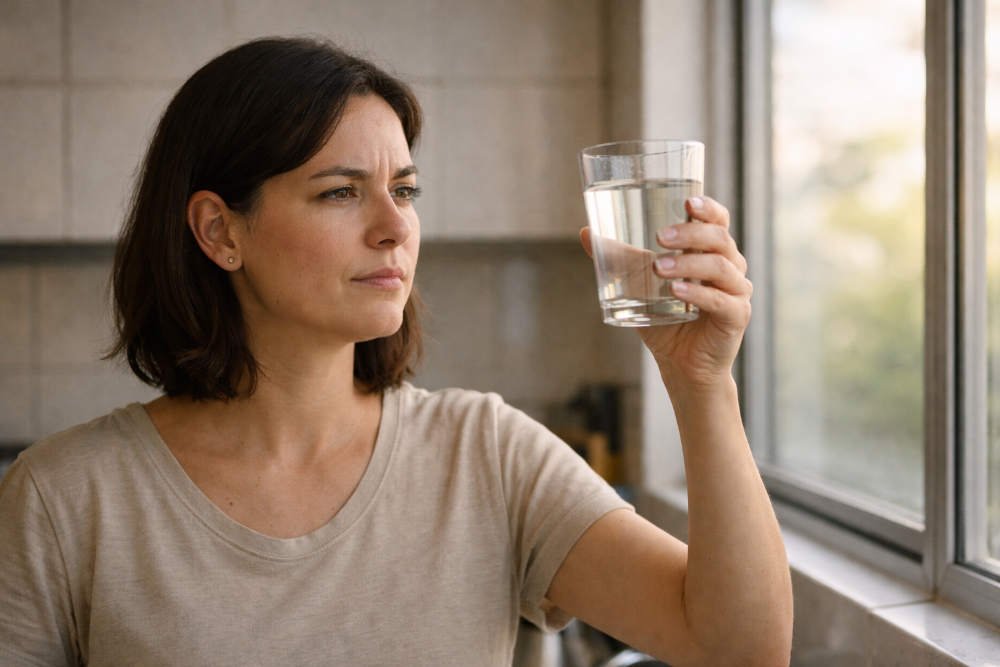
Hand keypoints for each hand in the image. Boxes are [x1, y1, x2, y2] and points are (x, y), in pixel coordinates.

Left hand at [580, 196, 751, 391]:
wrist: (680, 365)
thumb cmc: (664, 320)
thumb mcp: (637, 285)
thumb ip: (619, 259)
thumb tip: (585, 233)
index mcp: (711, 252)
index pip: (718, 221)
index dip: (707, 208)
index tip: (687, 201)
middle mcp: (730, 267)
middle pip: (719, 239)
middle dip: (690, 233)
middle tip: (660, 236)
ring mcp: (736, 291)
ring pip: (720, 266)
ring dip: (688, 263)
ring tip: (659, 267)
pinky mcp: (736, 316)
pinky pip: (720, 300)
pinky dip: (698, 293)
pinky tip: (677, 290)